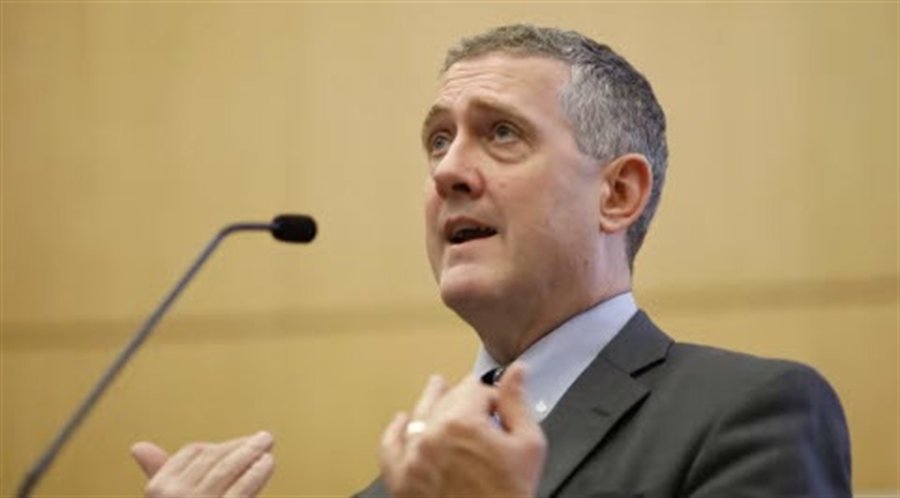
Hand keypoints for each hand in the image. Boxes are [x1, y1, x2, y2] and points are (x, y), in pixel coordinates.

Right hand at [131, 431, 275, 497]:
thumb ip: (158, 473)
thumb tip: (139, 447)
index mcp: (157, 490)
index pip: (192, 453)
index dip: (217, 445)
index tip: (238, 442)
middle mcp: (174, 496)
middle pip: (213, 459)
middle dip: (240, 446)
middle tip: (264, 438)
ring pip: (227, 469)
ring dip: (251, 454)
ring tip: (268, 447)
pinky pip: (242, 488)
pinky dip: (257, 473)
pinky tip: (267, 464)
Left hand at [379, 363, 546, 496]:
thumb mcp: (528, 446)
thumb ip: (517, 403)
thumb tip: (516, 372)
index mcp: (462, 423)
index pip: (475, 390)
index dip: (492, 396)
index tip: (500, 407)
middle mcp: (431, 436)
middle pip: (446, 399)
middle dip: (464, 399)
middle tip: (475, 399)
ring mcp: (412, 458)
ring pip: (418, 417)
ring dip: (430, 401)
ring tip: (436, 388)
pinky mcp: (401, 480)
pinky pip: (390, 448)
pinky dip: (395, 431)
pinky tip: (402, 421)